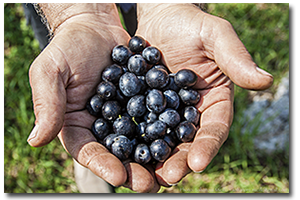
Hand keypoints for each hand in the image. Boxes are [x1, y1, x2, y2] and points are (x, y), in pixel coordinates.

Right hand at [28, 3, 157, 191]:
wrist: (95, 28)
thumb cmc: (68, 48)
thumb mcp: (51, 72)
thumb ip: (47, 104)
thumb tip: (35, 141)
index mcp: (78, 125)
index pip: (88, 152)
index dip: (102, 165)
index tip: (119, 176)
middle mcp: (103, 126)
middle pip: (118, 154)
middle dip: (133, 171)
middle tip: (150, 185)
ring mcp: (125, 116)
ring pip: (140, 141)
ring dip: (155, 158)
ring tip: (170, 172)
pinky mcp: (143, 102)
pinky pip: (156, 118)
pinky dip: (167, 130)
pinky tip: (181, 140)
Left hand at [136, 3, 272, 185]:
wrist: (160, 16)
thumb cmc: (191, 24)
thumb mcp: (215, 35)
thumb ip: (235, 57)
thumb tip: (265, 81)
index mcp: (212, 100)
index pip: (214, 128)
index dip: (208, 145)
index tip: (198, 163)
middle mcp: (190, 111)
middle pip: (186, 141)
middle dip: (178, 160)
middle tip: (168, 177)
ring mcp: (165, 110)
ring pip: (161, 139)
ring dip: (154, 158)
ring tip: (146, 175)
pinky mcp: (143, 105)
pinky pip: (138, 124)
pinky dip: (132, 139)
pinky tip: (123, 152)